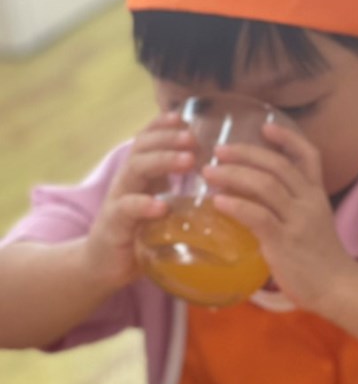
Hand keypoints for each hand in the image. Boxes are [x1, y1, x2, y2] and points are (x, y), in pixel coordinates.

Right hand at [84, 113, 194, 288]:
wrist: (103, 266)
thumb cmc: (143, 235)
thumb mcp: (166, 209)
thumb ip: (186, 194)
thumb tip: (228, 185)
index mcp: (142, 175)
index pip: (148, 139)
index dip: (163, 126)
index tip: (185, 117)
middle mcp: (128, 181)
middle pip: (143, 147)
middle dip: (169, 138)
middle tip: (194, 137)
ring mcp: (119, 201)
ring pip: (135, 170)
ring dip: (163, 161)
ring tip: (189, 160)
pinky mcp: (113, 226)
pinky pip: (125, 210)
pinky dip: (144, 205)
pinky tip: (162, 205)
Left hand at [203, 122, 353, 308]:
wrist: (339, 288)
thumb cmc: (322, 262)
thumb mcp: (313, 226)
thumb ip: (289, 211)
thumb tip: (252, 203)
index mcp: (317, 196)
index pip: (308, 155)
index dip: (287, 138)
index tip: (265, 126)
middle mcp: (309, 203)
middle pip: (278, 165)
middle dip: (245, 153)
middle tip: (218, 150)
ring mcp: (298, 221)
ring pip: (265, 185)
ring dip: (234, 175)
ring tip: (209, 173)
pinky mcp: (285, 242)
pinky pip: (258, 216)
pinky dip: (236, 205)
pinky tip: (218, 201)